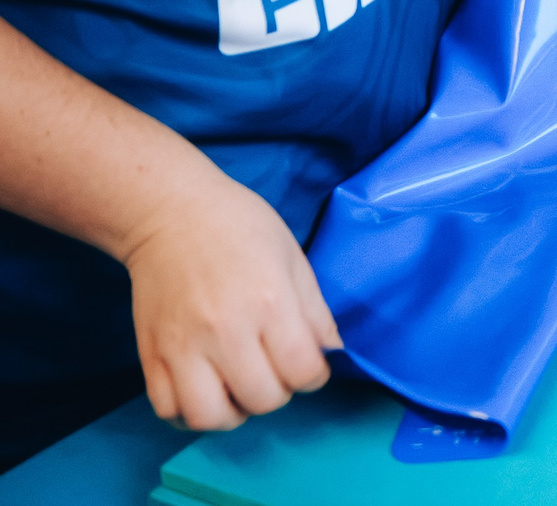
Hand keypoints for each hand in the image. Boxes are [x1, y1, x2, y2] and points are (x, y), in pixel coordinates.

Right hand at [122, 173, 339, 431]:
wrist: (171, 214)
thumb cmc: (241, 228)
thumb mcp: (293, 258)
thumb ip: (316, 312)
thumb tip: (331, 353)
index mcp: (269, 303)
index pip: (302, 372)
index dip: (314, 376)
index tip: (308, 363)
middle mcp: (225, 331)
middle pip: (262, 399)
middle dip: (279, 392)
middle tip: (275, 370)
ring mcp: (182, 347)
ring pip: (209, 416)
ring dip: (233, 412)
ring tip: (239, 388)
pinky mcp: (150, 354)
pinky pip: (167, 408)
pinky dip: (189, 412)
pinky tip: (206, 390)